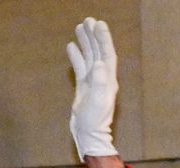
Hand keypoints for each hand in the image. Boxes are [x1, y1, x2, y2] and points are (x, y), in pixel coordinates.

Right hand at [67, 17, 118, 159]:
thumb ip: (98, 83)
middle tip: (89, 21)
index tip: (99, 25)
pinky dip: (77, 56)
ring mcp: (93, 83)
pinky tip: (71, 46)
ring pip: (90, 58)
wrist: (88, 135)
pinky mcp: (84, 87)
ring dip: (86, 43)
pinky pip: (81, 68)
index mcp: (108, 81)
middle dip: (95, 37)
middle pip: (99, 53)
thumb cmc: (94, 121)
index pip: (107, 56)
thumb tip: (98, 64)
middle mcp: (103, 80)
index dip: (104, 40)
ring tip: (80, 27)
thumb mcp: (97, 102)